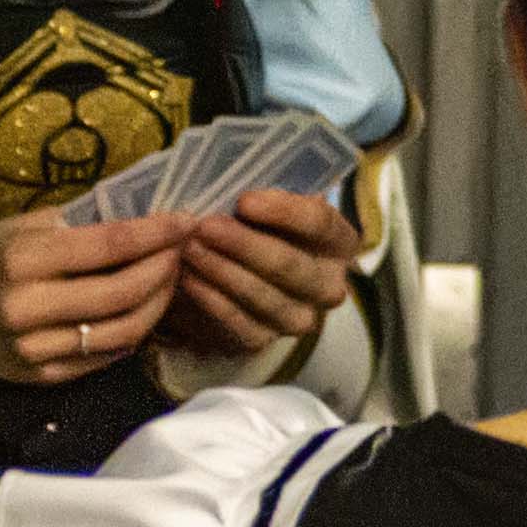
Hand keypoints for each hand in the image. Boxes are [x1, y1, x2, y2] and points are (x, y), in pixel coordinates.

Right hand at [0, 205, 192, 387]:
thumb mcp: (16, 228)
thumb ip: (75, 225)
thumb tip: (137, 215)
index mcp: (22, 260)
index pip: (108, 245)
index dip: (155, 233)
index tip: (184, 221)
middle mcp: (29, 308)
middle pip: (123, 292)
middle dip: (164, 268)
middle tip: (181, 250)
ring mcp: (37, 349)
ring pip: (124, 331)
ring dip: (158, 303)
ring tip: (169, 279)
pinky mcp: (43, 376)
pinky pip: (105, 357)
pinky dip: (133, 332)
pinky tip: (142, 310)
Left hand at [161, 185, 362, 356]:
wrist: (233, 269)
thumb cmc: (253, 224)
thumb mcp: (264, 204)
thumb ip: (260, 194)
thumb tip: (233, 186)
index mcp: (337, 242)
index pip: (321, 224)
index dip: (284, 212)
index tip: (244, 200)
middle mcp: (327, 285)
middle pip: (291, 266)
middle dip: (245, 245)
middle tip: (205, 226)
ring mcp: (299, 318)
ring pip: (266, 298)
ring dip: (223, 272)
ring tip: (190, 248)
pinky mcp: (265, 340)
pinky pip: (242, 325)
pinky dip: (213, 302)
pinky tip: (189, 279)